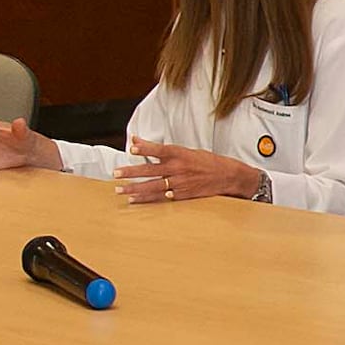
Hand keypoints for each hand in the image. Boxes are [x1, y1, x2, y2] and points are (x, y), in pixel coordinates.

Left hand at [121, 143, 266, 204]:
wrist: (228, 176)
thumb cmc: (207, 161)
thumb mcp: (188, 150)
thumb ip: (166, 150)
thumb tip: (142, 143)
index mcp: (181, 153)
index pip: (159, 149)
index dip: (145, 148)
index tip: (131, 148)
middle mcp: (179, 168)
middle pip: (151, 170)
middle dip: (131, 172)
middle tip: (116, 174)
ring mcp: (180, 183)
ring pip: (153, 186)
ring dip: (135, 189)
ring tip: (120, 190)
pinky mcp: (183, 195)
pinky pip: (162, 198)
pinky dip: (148, 199)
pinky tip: (135, 200)